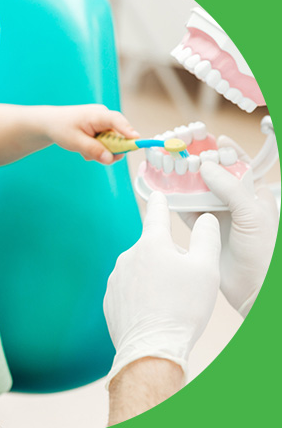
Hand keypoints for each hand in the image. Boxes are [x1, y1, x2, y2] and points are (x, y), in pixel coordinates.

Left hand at [43, 104, 139, 163]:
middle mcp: (103, 116)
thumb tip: (110, 159)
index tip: (137, 141)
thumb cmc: (61, 128)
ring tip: (85, 152)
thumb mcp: (76, 142)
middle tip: (98, 158)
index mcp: (97, 115)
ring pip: (112, 141)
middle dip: (110, 150)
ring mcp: (102, 122)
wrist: (50, 123)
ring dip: (101, 151)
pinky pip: (106, 141)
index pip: (117, 121)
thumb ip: (94, 151)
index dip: (128, 131)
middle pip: (118, 135)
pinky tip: (85, 149)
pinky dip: (97, 148)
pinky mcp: (100, 128)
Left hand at [104, 192, 220, 383]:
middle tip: (182, 286)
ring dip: (153, 280)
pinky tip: (151, 313)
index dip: (160, 204)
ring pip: (140, 271)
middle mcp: (128, 256)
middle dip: (167, 260)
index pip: (156, 215)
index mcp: (151, 244)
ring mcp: (116, 278)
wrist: (151, 347)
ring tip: (167, 304)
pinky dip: (140, 297)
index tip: (157, 195)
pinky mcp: (110, 298)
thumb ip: (206, 238)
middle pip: (152, 250)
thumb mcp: (205, 269)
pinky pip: (128, 290)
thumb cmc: (181, 308)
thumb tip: (204, 219)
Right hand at [181, 136, 278, 316]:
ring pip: (198, 191)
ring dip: (185, 181)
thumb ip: (229, 188)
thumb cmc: (263, 250)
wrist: (253, 288)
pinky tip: (165, 191)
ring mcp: (217, 215)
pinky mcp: (201, 229)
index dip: (228, 151)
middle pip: (215, 176)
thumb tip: (206, 165)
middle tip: (184, 151)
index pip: (242, 165)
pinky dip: (175, 201)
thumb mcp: (251, 214)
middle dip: (201, 163)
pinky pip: (186, 210)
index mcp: (254, 195)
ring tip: (171, 166)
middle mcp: (235, 203)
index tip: (214, 139)